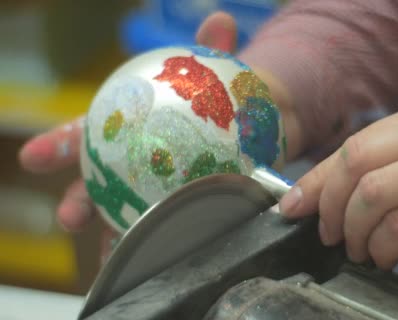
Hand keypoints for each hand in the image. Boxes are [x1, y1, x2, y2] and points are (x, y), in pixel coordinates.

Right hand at [18, 12, 240, 232]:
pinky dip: (150, 244)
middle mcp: (127, 160)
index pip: (83, 134)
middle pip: (92, 182)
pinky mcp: (173, 209)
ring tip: (109, 250)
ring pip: (119, 212)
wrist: (243, 130)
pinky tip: (147, 259)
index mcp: (122, 127)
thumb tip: (220, 20)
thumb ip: (209, 50)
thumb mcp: (210, 74)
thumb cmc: (210, 101)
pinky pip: (157, 229)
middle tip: (69, 216)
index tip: (36, 157)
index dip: (57, 146)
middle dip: (76, 200)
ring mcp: (147, 187)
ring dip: (109, 231)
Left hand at [279, 94, 397, 268]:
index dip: (318, 176)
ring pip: (371, 197)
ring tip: (360, 249)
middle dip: (328, 204)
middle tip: (327, 231)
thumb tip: (356, 186)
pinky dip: (383, 248)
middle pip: (354, 164)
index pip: (357, 143)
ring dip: (354, 231)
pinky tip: (387, 257)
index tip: (295, 201)